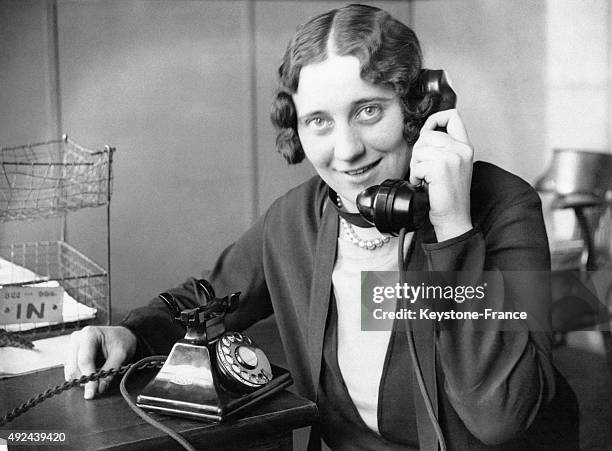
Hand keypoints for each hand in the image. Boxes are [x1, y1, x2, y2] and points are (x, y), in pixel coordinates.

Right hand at [64, 325, 136, 398]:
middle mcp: (77, 338)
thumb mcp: (121, 353)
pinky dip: (81, 376)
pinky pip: (71, 371)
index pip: (84, 361)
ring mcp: (72, 346)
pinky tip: (92, 374)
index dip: (88, 379)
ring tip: (98, 377)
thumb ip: (111, 370)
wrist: (122, 335)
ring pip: (70, 371)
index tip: (91, 394)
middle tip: (97, 388)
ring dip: (82, 379)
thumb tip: (100, 388)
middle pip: (74, 368)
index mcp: (89, 334)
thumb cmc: (122, 341)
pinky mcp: (71, 354)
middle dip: (85, 380)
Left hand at [409, 109, 473, 241]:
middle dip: (419, 151)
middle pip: (427, 134)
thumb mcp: (453, 165)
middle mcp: (461, 149)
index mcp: (465, 146)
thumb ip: (444, 147)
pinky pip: (416, 166)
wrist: (454, 216)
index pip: (453, 116)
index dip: (435, 118)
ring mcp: (452, 157)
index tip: (427, 130)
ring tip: (426, 178)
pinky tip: (424, 185)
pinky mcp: (441, 168)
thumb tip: (424, 135)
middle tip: (424, 168)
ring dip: (416, 166)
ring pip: (419, 150)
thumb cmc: (449, 194)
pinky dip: (415, 177)